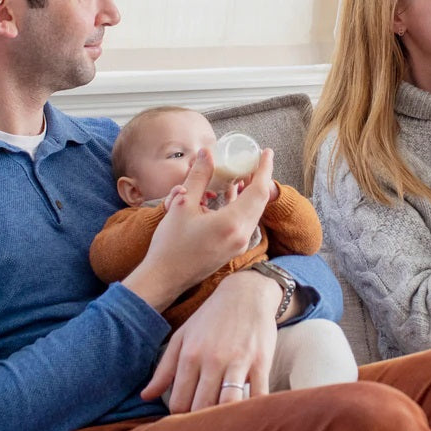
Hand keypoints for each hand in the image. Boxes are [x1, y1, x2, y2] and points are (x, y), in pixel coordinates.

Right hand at [123, 148, 273, 311]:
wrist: (165, 278)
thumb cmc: (171, 244)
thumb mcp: (182, 204)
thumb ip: (198, 176)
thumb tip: (207, 153)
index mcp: (233, 223)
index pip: (259, 190)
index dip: (265, 169)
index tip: (266, 152)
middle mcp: (242, 235)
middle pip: (260, 201)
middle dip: (259, 178)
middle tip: (255, 160)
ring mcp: (239, 244)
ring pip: (253, 212)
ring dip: (251, 192)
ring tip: (243, 173)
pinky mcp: (233, 249)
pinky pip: (245, 222)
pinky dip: (242, 205)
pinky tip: (232, 194)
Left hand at [141, 270, 282, 410]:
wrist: (247, 293)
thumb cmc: (211, 317)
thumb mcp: (183, 337)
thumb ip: (164, 369)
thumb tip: (146, 397)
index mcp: (190, 356)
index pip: (179, 402)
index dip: (182, 419)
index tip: (188, 423)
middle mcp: (212, 360)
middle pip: (202, 408)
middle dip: (202, 424)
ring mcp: (238, 361)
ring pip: (228, 404)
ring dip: (225, 420)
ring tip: (225, 426)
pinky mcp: (262, 361)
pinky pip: (258, 395)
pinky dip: (253, 410)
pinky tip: (249, 415)